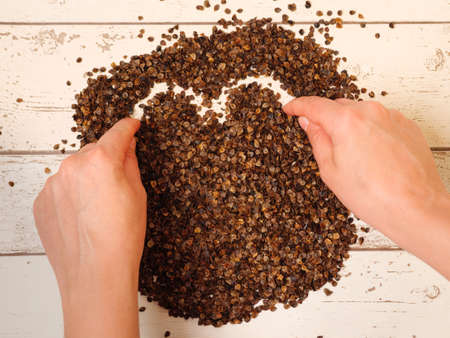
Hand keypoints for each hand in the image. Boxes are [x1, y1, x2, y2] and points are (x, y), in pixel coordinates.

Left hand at [33, 118, 146, 337]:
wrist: (95, 274)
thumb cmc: (121, 238)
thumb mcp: (138, 194)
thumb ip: (130, 163)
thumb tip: (127, 146)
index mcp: (100, 160)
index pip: (117, 133)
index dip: (128, 127)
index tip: (133, 124)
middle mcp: (72, 166)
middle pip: (94, 151)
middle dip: (107, 159)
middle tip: (118, 183)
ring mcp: (52, 184)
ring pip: (75, 170)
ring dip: (88, 178)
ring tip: (99, 207)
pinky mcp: (41, 202)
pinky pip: (60, 188)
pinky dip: (72, 194)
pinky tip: (83, 216)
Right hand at [284, 97, 449, 278]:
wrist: (415, 208)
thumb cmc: (374, 195)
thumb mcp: (330, 170)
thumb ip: (317, 140)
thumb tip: (309, 123)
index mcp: (347, 121)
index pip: (314, 105)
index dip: (298, 106)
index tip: (290, 108)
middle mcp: (371, 112)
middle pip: (338, 107)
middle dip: (326, 120)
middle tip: (322, 141)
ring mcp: (392, 117)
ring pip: (361, 113)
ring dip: (350, 126)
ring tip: (353, 156)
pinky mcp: (407, 126)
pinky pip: (381, 121)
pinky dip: (371, 131)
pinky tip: (372, 155)